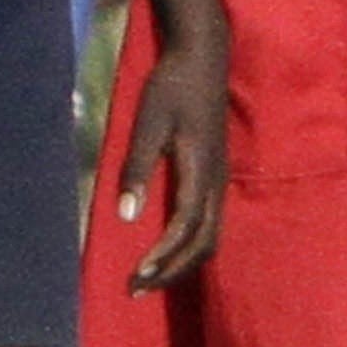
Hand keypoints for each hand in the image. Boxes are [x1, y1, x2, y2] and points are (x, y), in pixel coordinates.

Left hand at [113, 31, 226, 291]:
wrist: (203, 58)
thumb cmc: (171, 86)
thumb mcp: (147, 123)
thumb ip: (136, 168)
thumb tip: (125, 216)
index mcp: (201, 170)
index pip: (185, 228)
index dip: (163, 257)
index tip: (136, 276)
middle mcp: (217, 181)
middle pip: (204, 243)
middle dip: (172, 271)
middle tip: (137, 289)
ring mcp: (221, 179)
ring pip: (211, 236)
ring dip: (182, 262)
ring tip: (151, 277)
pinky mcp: (217, 175)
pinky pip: (211, 224)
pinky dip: (191, 246)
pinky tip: (169, 250)